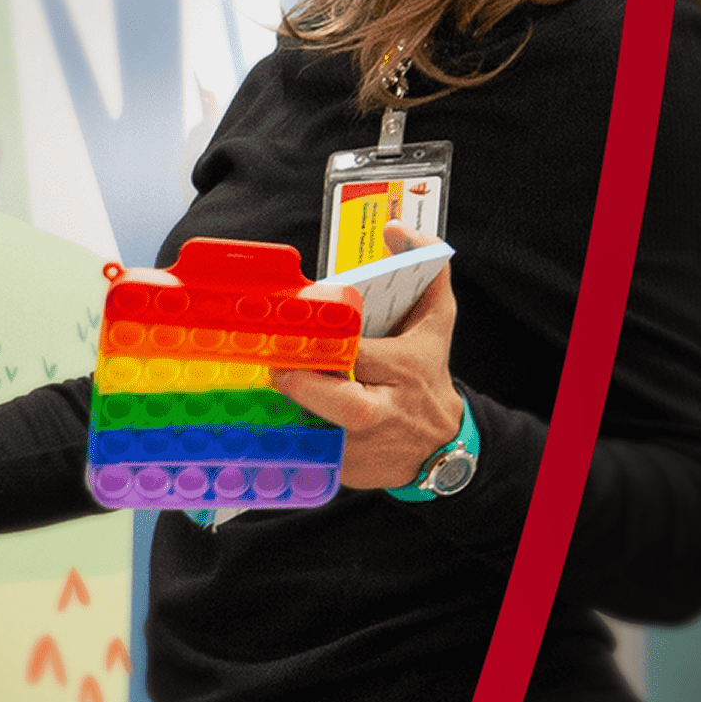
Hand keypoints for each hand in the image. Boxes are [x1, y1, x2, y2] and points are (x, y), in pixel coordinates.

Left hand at [271, 222, 463, 489]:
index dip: (329, 348)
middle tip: (275, 369)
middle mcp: (388, 412)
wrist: (441, 446)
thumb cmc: (427, 374)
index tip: (294, 338)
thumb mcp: (437, 322)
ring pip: (321, 435)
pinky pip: (310, 456)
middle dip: (307, 389)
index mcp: (407, 369)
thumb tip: (397, 228)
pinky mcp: (347, 474)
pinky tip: (263, 427)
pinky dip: (287, 442)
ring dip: (289, 418)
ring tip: (260, 398)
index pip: (364, 356)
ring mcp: (366, 448)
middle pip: (346, 405)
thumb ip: (428, 269)